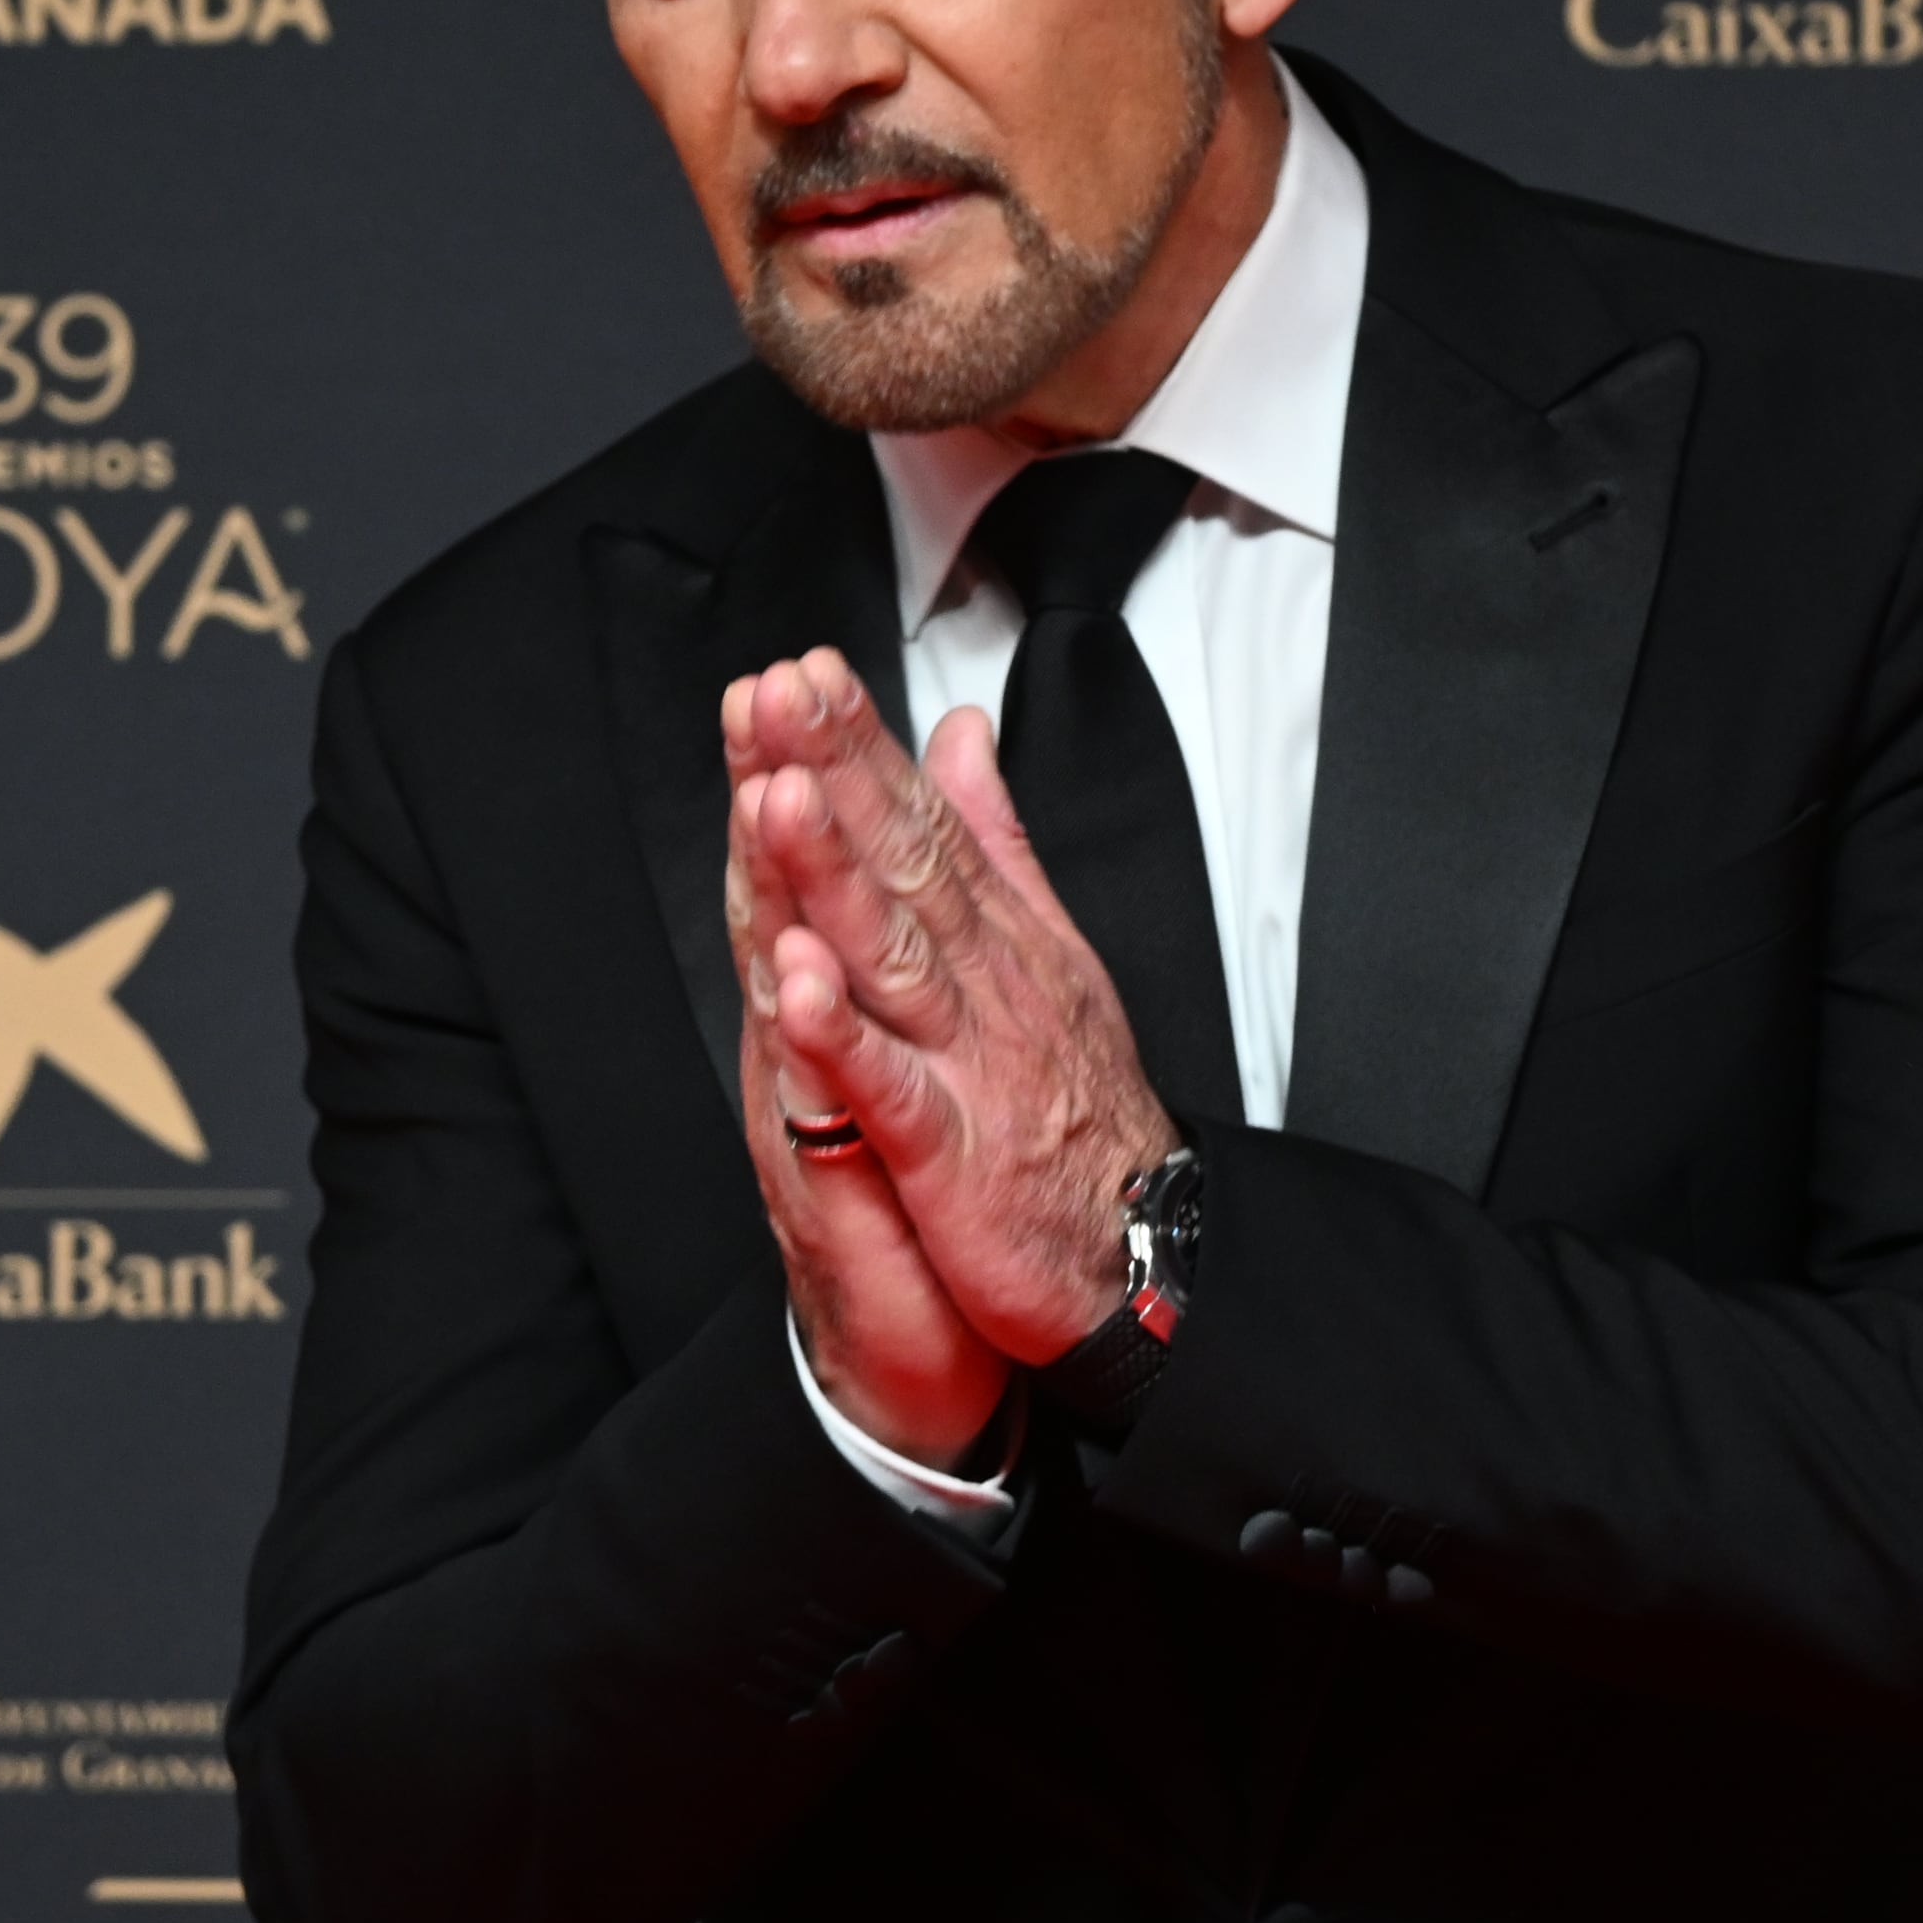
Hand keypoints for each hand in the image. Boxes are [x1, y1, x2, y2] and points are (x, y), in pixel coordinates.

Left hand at [728, 649, 1174, 1365]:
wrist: (1142, 1248)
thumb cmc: (1080, 1105)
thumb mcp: (1046, 950)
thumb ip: (994, 839)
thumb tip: (959, 733)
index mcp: (996, 937)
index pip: (919, 822)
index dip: (859, 747)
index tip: (804, 674)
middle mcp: (983, 985)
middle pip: (901, 866)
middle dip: (837, 777)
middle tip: (782, 697)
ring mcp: (969, 1067)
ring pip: (894, 956)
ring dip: (835, 877)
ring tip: (780, 799)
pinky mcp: (953, 1157)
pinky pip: (893, 1090)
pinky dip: (847, 1038)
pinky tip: (802, 983)